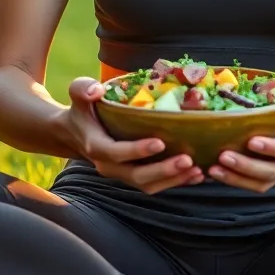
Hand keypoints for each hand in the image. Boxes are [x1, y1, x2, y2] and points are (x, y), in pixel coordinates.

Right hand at [65, 77, 202, 193]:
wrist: (76, 133)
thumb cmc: (83, 110)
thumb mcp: (78, 94)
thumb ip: (82, 89)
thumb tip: (96, 89)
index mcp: (97, 146)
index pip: (117, 153)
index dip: (138, 150)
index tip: (160, 142)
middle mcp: (109, 166)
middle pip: (137, 176)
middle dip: (163, 170)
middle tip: (188, 159)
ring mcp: (123, 174)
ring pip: (148, 185)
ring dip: (174, 180)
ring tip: (197, 170)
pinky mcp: (134, 176)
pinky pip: (156, 185)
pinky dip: (177, 182)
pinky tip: (197, 175)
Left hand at [205, 72, 274, 192]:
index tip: (252, 141)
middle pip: (274, 170)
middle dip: (247, 166)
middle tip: (224, 155)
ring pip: (261, 183)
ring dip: (237, 178)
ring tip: (214, 168)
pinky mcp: (271, 178)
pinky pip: (252, 185)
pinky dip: (234, 181)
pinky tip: (215, 172)